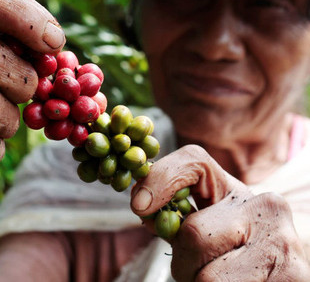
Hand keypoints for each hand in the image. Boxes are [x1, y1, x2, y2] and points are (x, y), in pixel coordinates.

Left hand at [131, 144, 309, 280]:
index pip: (192, 162)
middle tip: (196, 266)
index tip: (139, 205)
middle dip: (183, 260)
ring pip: (209, 276)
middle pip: (194, 234)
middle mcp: (265, 206)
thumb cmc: (233, 248)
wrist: (279, 271)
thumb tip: (141, 205)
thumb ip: (176, 213)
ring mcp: (282, 241)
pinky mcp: (293, 277)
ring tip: (222, 277)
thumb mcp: (205, 222)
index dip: (161, 179)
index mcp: (236, 187)